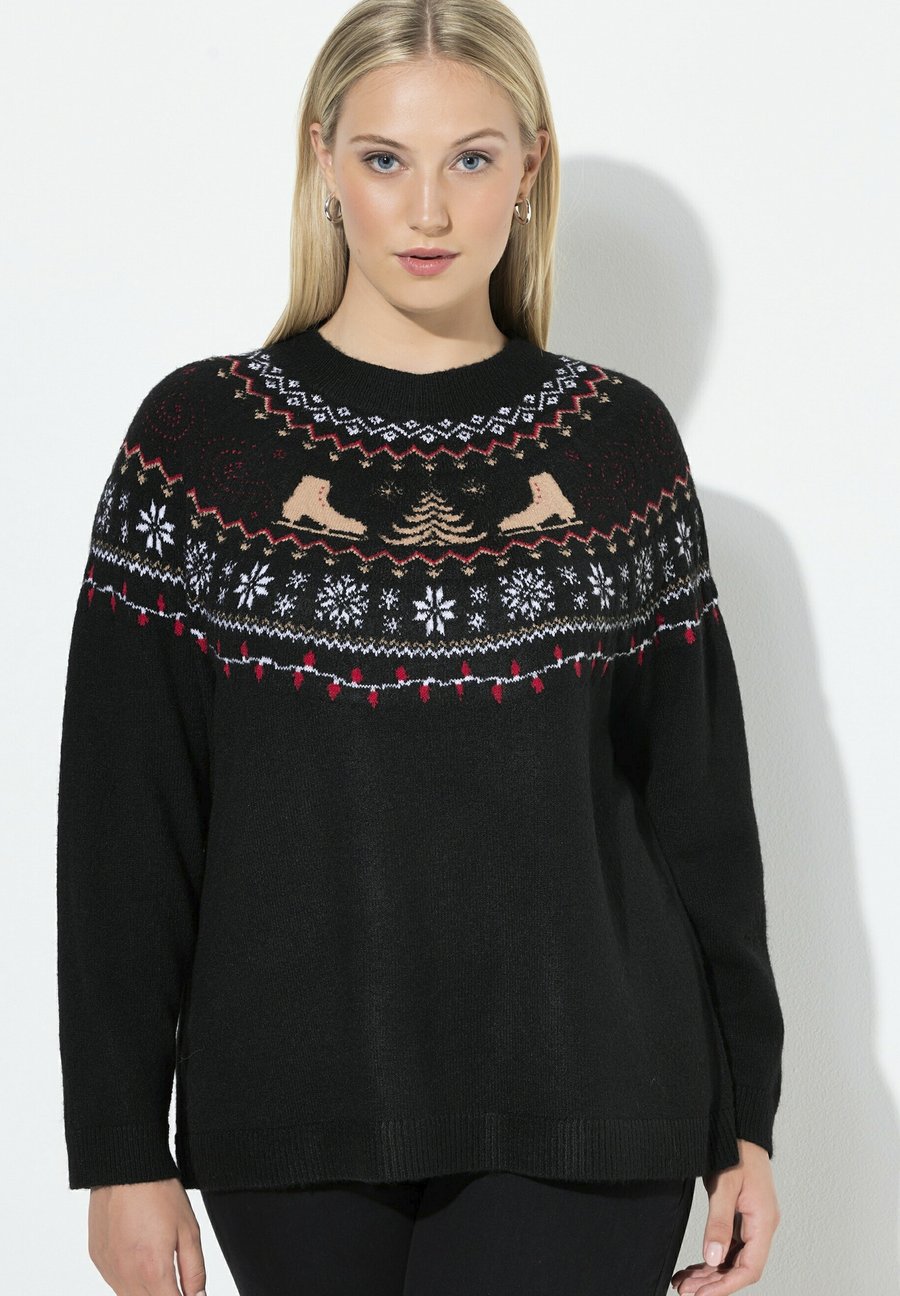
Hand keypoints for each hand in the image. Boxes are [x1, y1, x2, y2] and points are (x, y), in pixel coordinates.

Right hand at [87, 1177, 206, 1294]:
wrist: (125, 1168)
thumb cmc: (159, 1193)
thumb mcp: (189, 1230)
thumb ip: (194, 1271)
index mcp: (153, 1271)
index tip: (190, 1293)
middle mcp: (126, 1276)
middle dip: (166, 1294)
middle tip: (176, 1279)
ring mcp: (109, 1269)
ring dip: (148, 1291)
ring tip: (158, 1262)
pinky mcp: (98, 1259)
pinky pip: (115, 1282)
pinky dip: (129, 1279)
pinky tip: (139, 1257)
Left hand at [670, 1139, 779, 1293]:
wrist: (739, 1128)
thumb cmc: (736, 1150)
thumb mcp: (725, 1186)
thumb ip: (719, 1222)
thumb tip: (714, 1258)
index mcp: (764, 1222)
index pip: (749, 1268)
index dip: (726, 1286)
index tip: (702, 1295)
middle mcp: (761, 1226)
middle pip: (739, 1268)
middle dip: (713, 1283)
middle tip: (686, 1292)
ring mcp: (752, 1222)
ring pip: (732, 1259)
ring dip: (710, 1273)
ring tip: (684, 1283)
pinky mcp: (741, 1217)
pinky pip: (728, 1245)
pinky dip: (711, 1258)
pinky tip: (693, 1266)